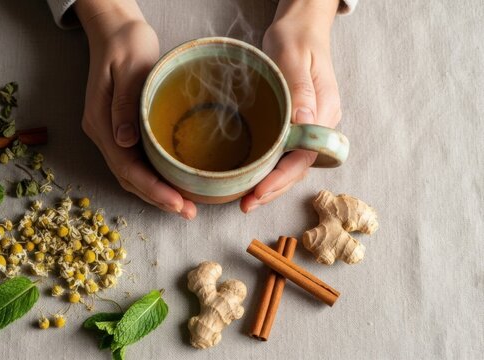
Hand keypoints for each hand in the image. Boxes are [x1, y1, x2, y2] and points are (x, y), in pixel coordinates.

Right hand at [76, 0, 196, 218]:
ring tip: (184, 206)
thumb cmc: (126, 43)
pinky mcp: (120, 130)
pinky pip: (135, 162)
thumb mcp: (129, 67)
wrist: (115, 30)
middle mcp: (102, 132)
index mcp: (101, 120)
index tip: (176, 202)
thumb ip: (124, 104)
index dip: (151, 188)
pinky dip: (153, 178)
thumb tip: (125, 142)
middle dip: (157, 198)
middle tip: (187, 211)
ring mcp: (110, 133)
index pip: (125, 166)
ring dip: (156, 193)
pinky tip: (172, 184)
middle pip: (128, 177)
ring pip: (131, 174)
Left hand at [240, 0, 341, 212]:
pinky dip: (270, 168)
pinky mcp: (297, 122)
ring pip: (292, 163)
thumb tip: (304, 124)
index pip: (305, 156)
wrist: (301, 26)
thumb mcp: (293, 58)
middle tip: (247, 204)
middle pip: (299, 167)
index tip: (259, 191)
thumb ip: (300, 90)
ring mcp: (310, 125)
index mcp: (324, 111)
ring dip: (271, 183)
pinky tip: (252, 177)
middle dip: (273, 189)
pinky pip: (285, 152)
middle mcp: (320, 123)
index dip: (281, 178)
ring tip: (247, 200)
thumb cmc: (297, 37)